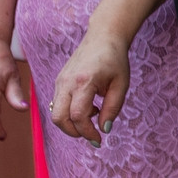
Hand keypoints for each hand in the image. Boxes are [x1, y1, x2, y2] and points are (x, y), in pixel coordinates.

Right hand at [52, 28, 131, 145]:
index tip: (99, 140)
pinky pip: (58, 104)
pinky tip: (87, 106)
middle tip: (91, 135)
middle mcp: (67, 82)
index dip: (87, 133)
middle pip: (59, 118)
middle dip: (74, 132)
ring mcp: (60, 81)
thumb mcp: (121, 85)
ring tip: (93, 115)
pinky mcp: (59, 81)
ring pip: (55, 113)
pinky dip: (69, 113)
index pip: (78, 116)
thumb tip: (105, 130)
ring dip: (72, 123)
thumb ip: (112, 109)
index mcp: (83, 81)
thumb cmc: (115, 60)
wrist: (103, 37)